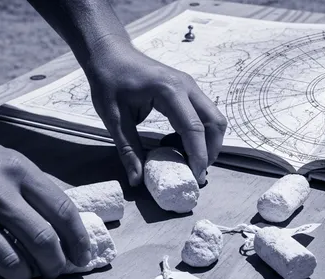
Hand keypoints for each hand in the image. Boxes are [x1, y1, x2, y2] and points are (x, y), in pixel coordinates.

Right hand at [0, 121, 92, 278]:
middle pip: (42, 240)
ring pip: (12, 263)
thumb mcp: (1, 158)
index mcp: (16, 169)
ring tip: (25, 277)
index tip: (82, 256)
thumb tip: (67, 219)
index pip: (61, 210)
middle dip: (55, 264)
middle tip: (55, 272)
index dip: (78, 239)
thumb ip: (32, 186)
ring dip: (25, 277)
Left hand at [84, 36, 226, 185]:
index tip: (195, 177)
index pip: (194, 128)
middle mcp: (187, 86)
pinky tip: (178, 144)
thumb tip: (138, 180)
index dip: (198, 156)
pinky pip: (203, 114)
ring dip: (208, 142)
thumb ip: (128, 149)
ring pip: (214, 118)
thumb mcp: (113, 117)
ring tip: (188, 160)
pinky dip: (199, 133)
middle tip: (196, 172)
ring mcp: (190, 86)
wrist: (110, 54)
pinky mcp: (188, 90)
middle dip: (211, 151)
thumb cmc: (109, 81)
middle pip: (215, 122)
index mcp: (169, 91)